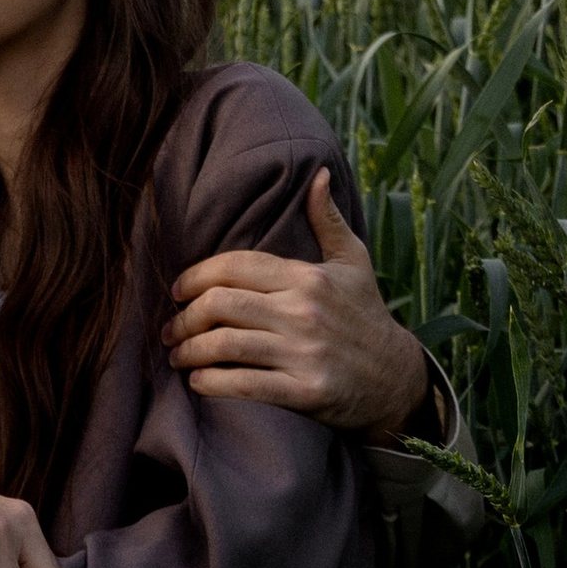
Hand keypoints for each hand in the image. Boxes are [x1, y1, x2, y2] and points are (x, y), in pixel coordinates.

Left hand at [164, 167, 436, 438]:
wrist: (396, 380)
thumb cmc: (366, 316)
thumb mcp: (354, 263)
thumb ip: (328, 220)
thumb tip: (319, 174)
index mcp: (309, 277)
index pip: (236, 265)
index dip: (196, 275)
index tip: (178, 290)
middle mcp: (304, 312)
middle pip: (221, 304)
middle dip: (184, 317)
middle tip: (170, 329)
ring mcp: (305, 354)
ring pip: (225, 345)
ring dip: (189, 351)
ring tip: (177, 355)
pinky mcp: (305, 393)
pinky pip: (243, 385)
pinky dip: (210, 383)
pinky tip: (198, 382)